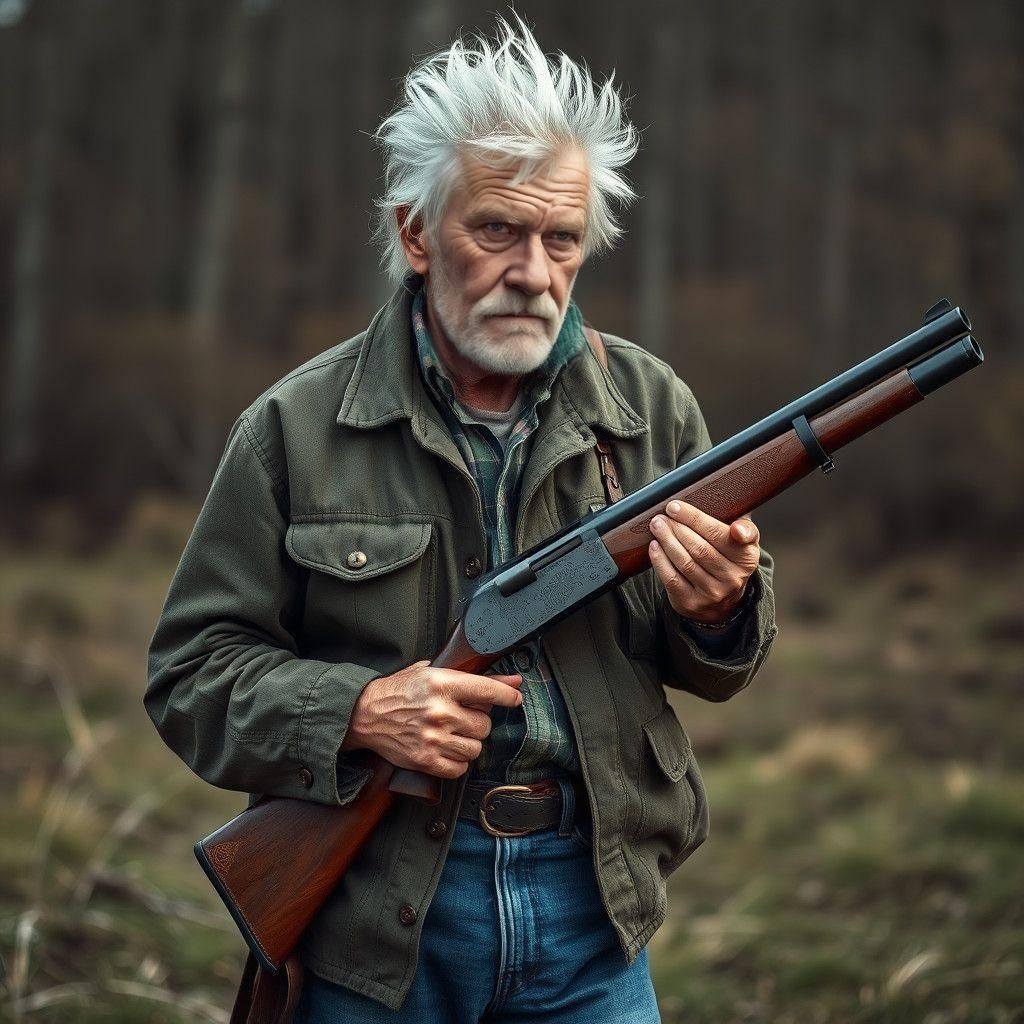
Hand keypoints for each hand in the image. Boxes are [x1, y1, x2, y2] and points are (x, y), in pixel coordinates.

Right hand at [341, 660, 523, 778]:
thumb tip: (512, 681)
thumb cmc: (399, 691)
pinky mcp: (426, 760)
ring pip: (475, 748)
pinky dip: (457, 762)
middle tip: (462, 717)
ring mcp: (434, 738)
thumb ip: (473, 678)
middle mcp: (440, 711)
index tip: (515, 698)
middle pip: (484, 725)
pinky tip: (446, 749)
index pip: (488, 690)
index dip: (507, 695)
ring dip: (468, 743)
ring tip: (452, 734)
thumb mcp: (433, 673)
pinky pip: (460, 768)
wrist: (365, 714)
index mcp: (442, 684)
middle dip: (477, 722)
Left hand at [648, 500, 759, 624]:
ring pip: (685, 562)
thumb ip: (741, 524)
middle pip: (699, 548)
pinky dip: (660, 560)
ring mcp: (712, 593)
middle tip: (662, 515)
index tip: (675, 507)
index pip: (718, 534)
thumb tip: (733, 503)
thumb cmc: (729, 559)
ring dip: (667, 541)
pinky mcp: (692, 603)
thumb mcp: (743, 541)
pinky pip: (672, 578)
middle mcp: (733, 578)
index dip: (695, 519)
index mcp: (747, 557)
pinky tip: (655, 546)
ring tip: (657, 526)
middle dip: (677, 528)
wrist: (724, 601)